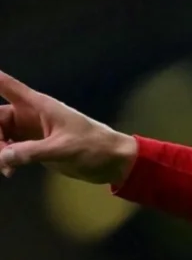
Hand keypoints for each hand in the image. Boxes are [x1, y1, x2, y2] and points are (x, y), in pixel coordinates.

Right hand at [0, 71, 137, 184]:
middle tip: (0, 155)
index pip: (7, 86)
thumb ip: (32, 153)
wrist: (113, 161)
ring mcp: (31, 131)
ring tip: (5, 167)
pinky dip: (3, 160)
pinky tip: (9, 172)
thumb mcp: (64, 150)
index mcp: (39, 106)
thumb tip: (2, 157)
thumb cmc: (95, 147)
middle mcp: (31, 115)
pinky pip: (7, 150)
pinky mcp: (34, 147)